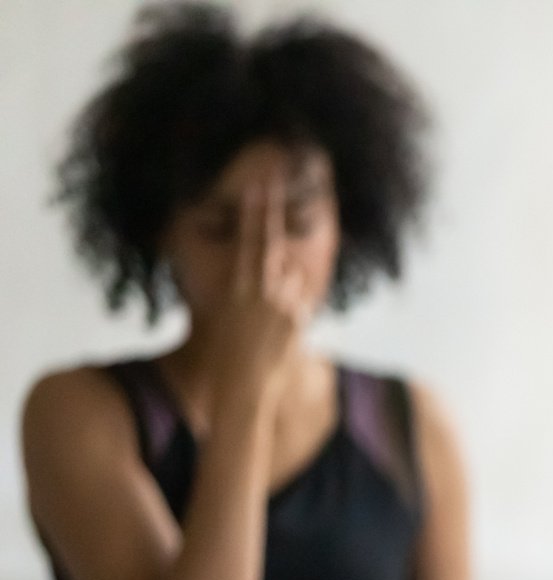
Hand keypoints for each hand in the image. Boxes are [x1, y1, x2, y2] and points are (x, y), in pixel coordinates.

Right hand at [211, 174, 313, 397]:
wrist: (242, 389)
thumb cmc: (222, 355)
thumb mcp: (218, 316)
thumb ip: (236, 290)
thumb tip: (248, 273)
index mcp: (238, 289)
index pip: (250, 243)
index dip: (256, 212)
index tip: (260, 185)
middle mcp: (264, 294)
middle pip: (275, 249)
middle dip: (272, 216)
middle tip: (271, 184)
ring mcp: (285, 308)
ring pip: (294, 277)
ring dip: (286, 281)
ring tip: (269, 306)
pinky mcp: (299, 323)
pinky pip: (301, 300)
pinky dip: (294, 303)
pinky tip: (281, 323)